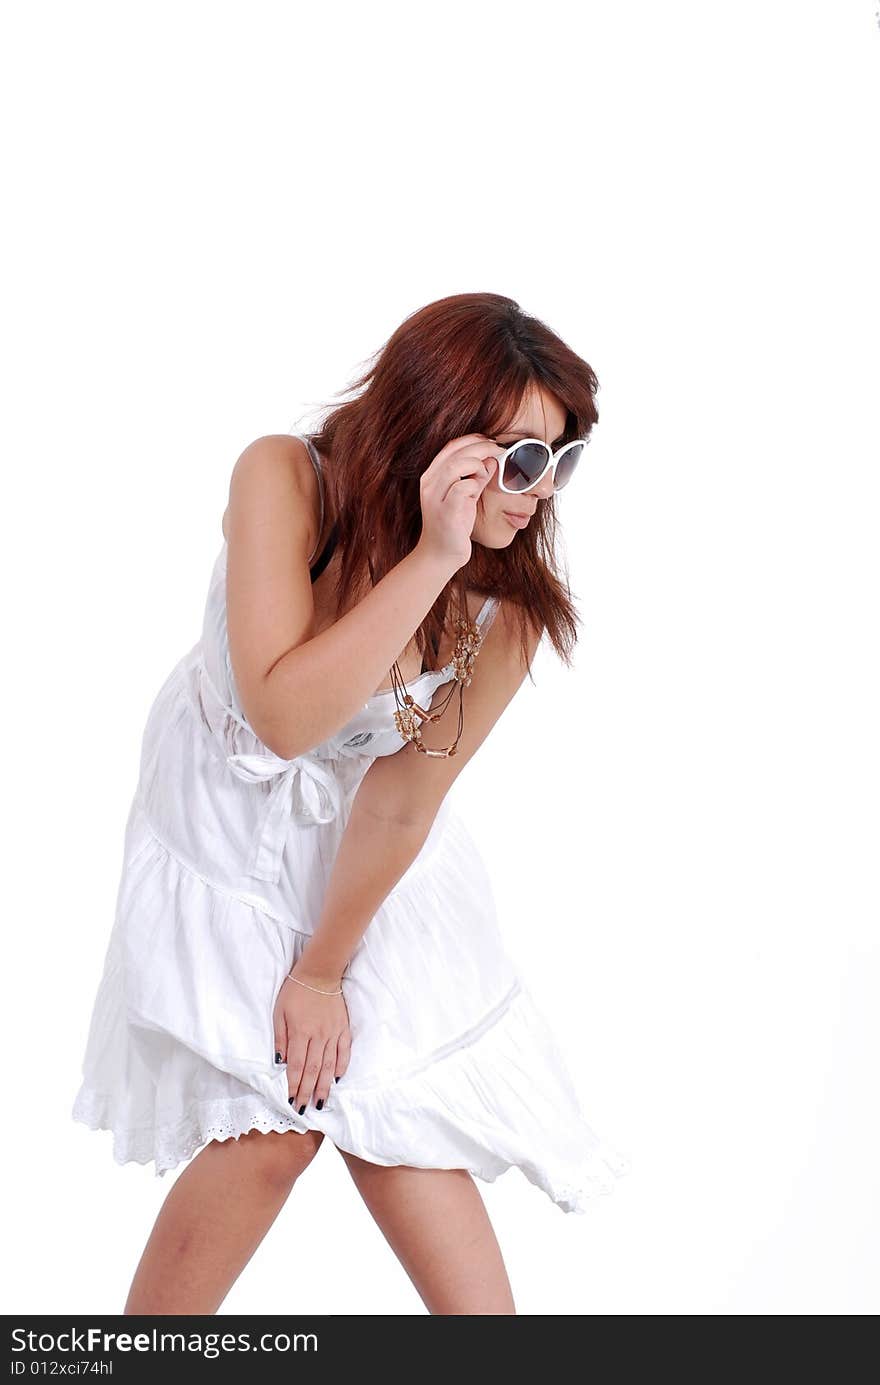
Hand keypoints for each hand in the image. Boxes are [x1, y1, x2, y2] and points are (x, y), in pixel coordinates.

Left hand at [273, 962, 351, 1111]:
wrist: (320, 973)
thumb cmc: (295, 992)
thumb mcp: (279, 1012)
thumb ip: (280, 1038)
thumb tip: (280, 1062)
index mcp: (300, 1033)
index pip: (296, 1066)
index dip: (294, 1085)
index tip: (291, 1101)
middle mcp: (318, 1036)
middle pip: (313, 1070)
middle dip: (307, 1092)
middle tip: (304, 1109)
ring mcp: (333, 1033)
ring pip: (329, 1065)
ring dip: (324, 1085)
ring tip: (320, 1102)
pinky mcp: (343, 1028)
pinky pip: (344, 1051)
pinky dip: (341, 1066)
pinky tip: (337, 1079)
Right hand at [415, 434, 501, 569]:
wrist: (440, 555)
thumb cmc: (453, 525)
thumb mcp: (466, 497)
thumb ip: (476, 478)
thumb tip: (491, 459)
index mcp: (432, 476)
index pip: (450, 447)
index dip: (472, 439)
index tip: (491, 441)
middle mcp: (429, 484)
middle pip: (455, 453)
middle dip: (480, 446)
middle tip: (498, 449)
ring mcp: (435, 498)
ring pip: (455, 467)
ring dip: (476, 464)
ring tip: (485, 472)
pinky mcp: (445, 513)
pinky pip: (461, 489)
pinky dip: (474, 484)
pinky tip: (477, 491)